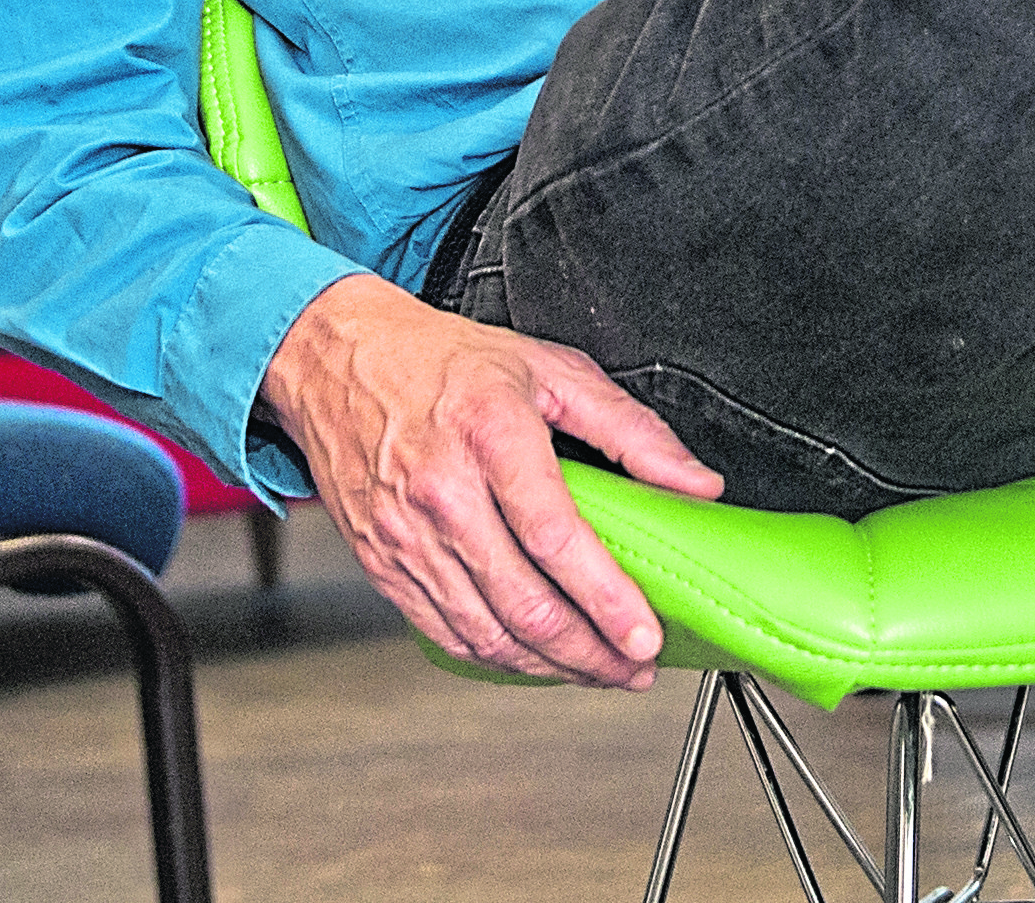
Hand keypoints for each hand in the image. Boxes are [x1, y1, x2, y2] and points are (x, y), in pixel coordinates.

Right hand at [257, 272, 723, 686]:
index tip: (645, 634)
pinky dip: (498, 659)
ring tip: (598, 671)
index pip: (555, 538)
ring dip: (551, 667)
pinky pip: (446, 634)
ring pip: (487, 634)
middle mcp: (441, 491)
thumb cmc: (446, 362)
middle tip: (635, 668)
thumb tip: (696, 484)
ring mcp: (405, 536)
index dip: (606, 598)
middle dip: (591, 652)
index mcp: (490, 431)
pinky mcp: (383, 564)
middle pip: (524, 603)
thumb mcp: (550, 369)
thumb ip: (631, 429)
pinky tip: (536, 659)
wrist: (338, 362)